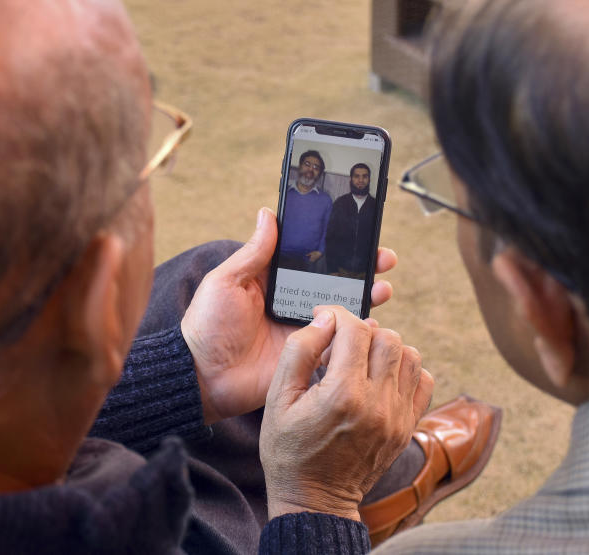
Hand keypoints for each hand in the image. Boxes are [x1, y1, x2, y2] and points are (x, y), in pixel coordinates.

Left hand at [181, 208, 397, 423]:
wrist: (203, 376)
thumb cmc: (208, 325)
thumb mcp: (227, 281)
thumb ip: (253, 252)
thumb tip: (269, 213)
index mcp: (276, 281)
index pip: (313, 258)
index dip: (337, 246)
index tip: (360, 233)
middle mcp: (294, 302)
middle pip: (336, 281)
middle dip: (364, 269)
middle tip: (384, 260)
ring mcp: (305, 329)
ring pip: (345, 310)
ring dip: (368, 297)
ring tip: (383, 289)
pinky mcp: (310, 356)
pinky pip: (340, 344)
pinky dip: (360, 336)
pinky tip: (373, 325)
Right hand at [260, 307, 433, 519]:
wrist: (314, 501)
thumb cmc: (289, 450)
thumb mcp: (277, 399)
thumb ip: (300, 351)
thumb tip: (325, 319)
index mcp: (342, 394)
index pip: (355, 329)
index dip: (337, 315)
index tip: (323, 319)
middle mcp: (376, 403)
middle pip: (387, 337)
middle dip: (361, 331)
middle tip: (339, 345)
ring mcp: (397, 417)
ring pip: (410, 355)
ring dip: (385, 348)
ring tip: (361, 360)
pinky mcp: (406, 428)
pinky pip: (422, 382)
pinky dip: (406, 370)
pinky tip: (381, 377)